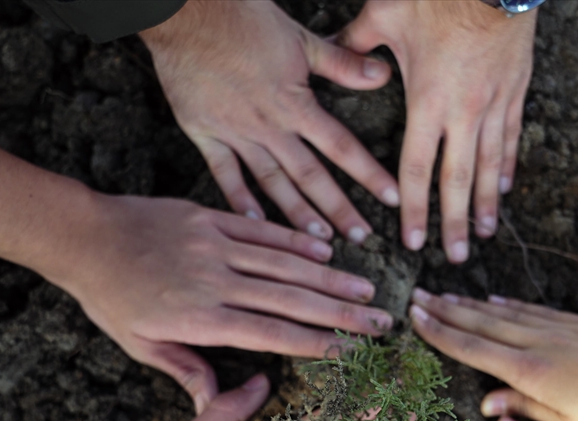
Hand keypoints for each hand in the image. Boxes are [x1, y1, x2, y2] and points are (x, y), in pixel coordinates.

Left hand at [49, 195, 394, 411]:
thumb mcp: (141, 345)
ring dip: (330, 275)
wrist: (83, 235)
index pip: (272, 333)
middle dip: (342, 311)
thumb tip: (215, 405)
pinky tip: (326, 247)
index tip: (353, 351)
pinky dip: (296, 239)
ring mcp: (216, 244)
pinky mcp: (210, 217)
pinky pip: (261, 229)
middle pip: (292, 298)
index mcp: (201, 318)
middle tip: (381, 321)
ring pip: (284, 262)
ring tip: (366, 288)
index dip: (317, 342)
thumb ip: (186, 370)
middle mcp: (216, 280)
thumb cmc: (109, 297)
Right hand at [142, 0, 399, 242]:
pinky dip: (239, 200)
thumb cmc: (244, 19)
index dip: (368, 174)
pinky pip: (224, 174)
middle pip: (310, 176)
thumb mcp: (300, 39)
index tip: (390, 200)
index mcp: (294, 104)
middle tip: (360, 238)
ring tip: (318, 242)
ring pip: (271, 182)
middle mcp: (267, 126)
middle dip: (338, 209)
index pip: (341, 147)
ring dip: (296, 214)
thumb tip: (381, 76)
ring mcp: (235, 133)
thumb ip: (342, 64)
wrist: (187, 14)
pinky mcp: (205, 133)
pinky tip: (255, 224)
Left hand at [340, 1, 537, 262]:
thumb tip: (328, 55)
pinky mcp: (515, 90)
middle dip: (455, 223)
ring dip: (487, 203)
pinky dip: (507, 165)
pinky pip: (511, 137)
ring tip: (484, 234)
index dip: (413, 210)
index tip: (412, 241)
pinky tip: (505, 187)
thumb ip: (355, 44)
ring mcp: (494, 104)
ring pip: (490, 165)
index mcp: (428, 102)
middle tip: (455, 258)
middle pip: (457, 180)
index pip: (416, 170)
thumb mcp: (385, 13)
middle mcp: (463, 112)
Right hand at [409, 290, 577, 420]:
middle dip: (447, 310)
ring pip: (507, 312)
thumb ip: (524, 418)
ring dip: (473, 304)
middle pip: (483, 322)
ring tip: (447, 295)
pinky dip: (511, 305)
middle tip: (418, 296)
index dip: (440, 332)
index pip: (473, 348)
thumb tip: (490, 406)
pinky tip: (498, 300)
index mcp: (531, 373)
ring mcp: (562, 329)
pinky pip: (536, 310)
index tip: (415, 317)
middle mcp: (540, 343)